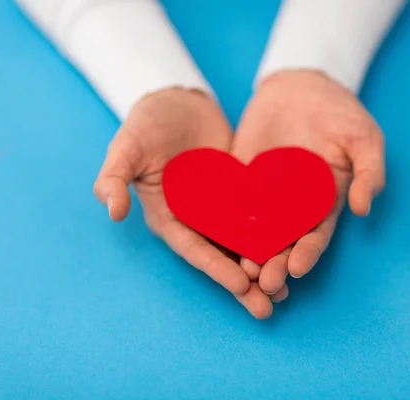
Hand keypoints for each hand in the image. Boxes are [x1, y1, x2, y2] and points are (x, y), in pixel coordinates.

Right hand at [93, 88, 271, 318]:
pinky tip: (296, 249)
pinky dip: (275, 235)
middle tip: (268, 308)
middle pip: (222, 256)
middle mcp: (197, 219)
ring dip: (263, 267)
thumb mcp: (126, 147)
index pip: (194, 249)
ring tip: (286, 292)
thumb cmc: (146, 124)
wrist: (178, 102)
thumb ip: (115, 178)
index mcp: (169, 217)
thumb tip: (113, 212)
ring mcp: (221, 208)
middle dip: (244, 283)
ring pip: (244, 243)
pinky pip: (260, 217)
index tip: (241, 286)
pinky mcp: (241, 194)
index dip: (216, 268)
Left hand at [232, 70, 385, 300]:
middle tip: (263, 282)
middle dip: (275, 263)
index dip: (308, 253)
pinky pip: (233, 200)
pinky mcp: (242, 176)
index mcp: (325, 201)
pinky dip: (227, 218)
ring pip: (256, 229)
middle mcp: (294, 204)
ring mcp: (266, 192)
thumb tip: (363, 209)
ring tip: (241, 270)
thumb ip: (369, 172)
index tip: (297, 269)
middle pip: (283, 241)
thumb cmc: (341, 112)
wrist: (301, 85)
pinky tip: (218, 232)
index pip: (316, 235)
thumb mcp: (364, 138)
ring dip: (249, 251)